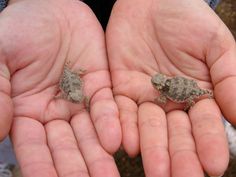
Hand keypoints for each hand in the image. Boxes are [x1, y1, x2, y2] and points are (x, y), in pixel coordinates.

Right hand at [0, 0, 120, 175]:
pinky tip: (116, 142)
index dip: (42, 167)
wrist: (51, 8)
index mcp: (27, 112)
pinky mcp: (101, 87)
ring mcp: (79, 101)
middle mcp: (55, 112)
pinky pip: (106, 109)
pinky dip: (111, 124)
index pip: (35, 148)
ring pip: (90, 135)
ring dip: (99, 156)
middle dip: (77, 169)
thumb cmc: (20, 30)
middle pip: (67, 148)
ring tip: (108, 176)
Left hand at [106, 0, 235, 175]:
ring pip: (148, 129)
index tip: (214, 165)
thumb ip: (229, 79)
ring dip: (152, 150)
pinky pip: (121, 113)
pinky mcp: (120, 91)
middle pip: (175, 134)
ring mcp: (144, 98)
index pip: (204, 126)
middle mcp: (170, 102)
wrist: (150, 3)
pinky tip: (130, 145)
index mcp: (197, 94)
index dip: (209, 144)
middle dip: (179, 156)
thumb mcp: (215, 45)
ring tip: (156, 171)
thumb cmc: (186, 19)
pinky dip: (124, 128)